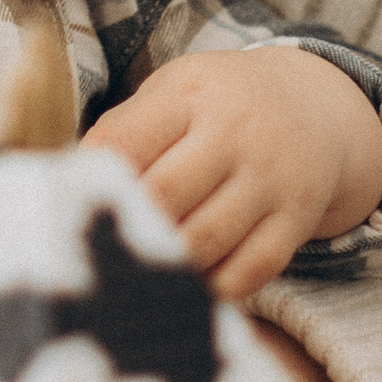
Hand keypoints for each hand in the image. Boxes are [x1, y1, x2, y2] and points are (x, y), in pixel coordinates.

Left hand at [82, 46, 381, 303]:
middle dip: (127, 228)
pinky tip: (190, 290)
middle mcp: (234, 133)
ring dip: (166, 265)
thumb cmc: (218, 106)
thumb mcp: (175, 92)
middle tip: (98, 256)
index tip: (71, 208)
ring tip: (138, 277)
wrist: (316, 108)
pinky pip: (253, 268)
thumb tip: (65, 182)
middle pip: (164, 194)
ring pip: (207, 238)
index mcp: (190, 96)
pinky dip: (216, 289)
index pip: (128, 141)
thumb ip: (124, 130)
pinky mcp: (297, 218)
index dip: (94, 180)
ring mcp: (270, 178)